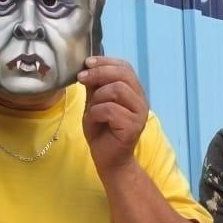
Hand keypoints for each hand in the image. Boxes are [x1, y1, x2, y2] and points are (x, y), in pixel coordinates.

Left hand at [78, 57, 148, 175]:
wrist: (108, 160)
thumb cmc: (102, 132)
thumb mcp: (94, 103)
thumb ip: (95, 86)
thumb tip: (88, 66)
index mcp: (134, 92)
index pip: (125, 67)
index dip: (105, 61)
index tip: (87, 63)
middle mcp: (141, 100)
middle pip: (123, 74)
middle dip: (99, 73)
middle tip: (82, 78)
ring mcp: (140, 113)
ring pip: (117, 90)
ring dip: (97, 97)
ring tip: (92, 109)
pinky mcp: (134, 126)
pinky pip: (110, 109)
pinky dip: (96, 113)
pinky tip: (94, 121)